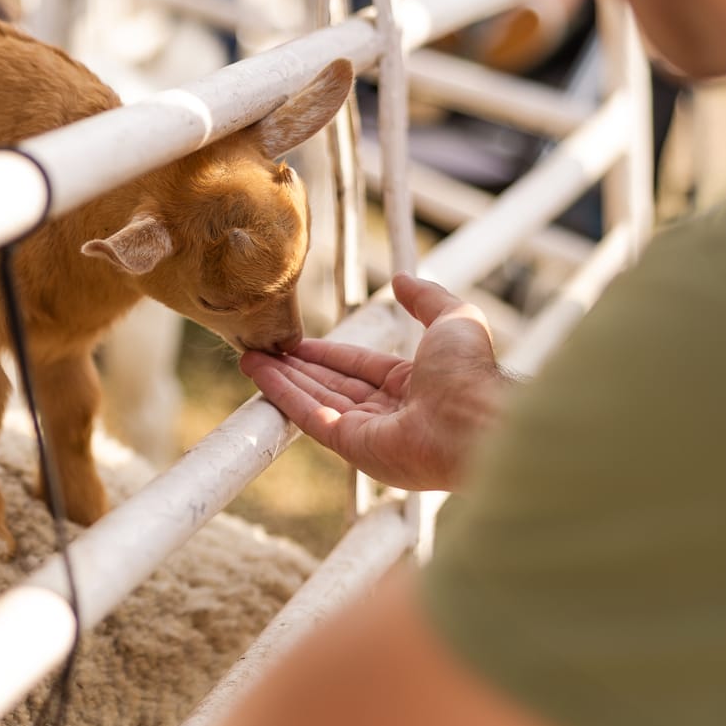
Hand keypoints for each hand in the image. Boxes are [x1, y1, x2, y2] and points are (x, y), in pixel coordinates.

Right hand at [242, 274, 511, 491]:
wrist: (476, 421)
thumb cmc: (472, 375)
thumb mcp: (454, 320)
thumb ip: (427, 299)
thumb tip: (402, 278)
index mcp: (414, 386)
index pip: (359, 366)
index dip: (327, 353)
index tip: (298, 342)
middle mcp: (389, 412)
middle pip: (331, 384)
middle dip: (296, 367)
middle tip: (264, 348)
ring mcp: (368, 433)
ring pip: (315, 399)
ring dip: (281, 379)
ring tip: (249, 357)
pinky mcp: (351, 446)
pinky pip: (310, 416)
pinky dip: (283, 394)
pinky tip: (260, 374)